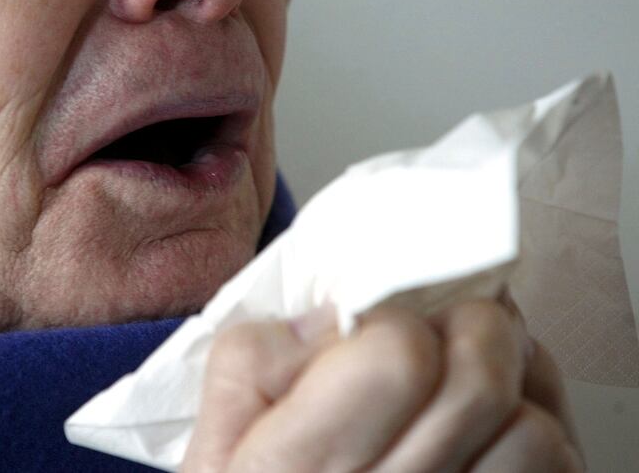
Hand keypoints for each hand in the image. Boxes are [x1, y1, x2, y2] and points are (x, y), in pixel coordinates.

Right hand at [182, 296, 582, 471]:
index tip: (381, 318)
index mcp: (299, 465)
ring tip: (470, 368)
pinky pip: (555, 462)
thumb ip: (254, 359)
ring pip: (532, 427)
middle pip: (478, 381)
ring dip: (510, 379)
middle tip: (445, 317)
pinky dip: (536, 419)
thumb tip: (334, 317)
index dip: (394, 318)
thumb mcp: (218, 435)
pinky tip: (493, 416)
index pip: (395, 360)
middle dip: (469, 323)